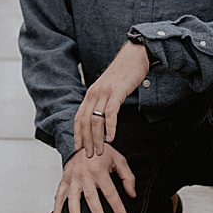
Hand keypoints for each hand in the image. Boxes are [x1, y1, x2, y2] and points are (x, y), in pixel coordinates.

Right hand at [52, 144, 135, 212]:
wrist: (84, 142)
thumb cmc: (102, 153)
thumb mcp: (119, 160)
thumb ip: (127, 177)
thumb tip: (132, 194)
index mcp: (99, 169)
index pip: (110, 191)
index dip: (117, 205)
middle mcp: (85, 174)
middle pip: (91, 195)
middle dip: (96, 210)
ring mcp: (73, 178)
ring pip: (73, 196)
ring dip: (74, 211)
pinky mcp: (65, 180)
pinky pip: (59, 194)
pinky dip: (56, 208)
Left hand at [73, 41, 148, 156]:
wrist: (134, 56)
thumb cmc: (123, 74)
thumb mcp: (108, 89)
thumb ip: (101, 102)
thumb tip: (100, 119)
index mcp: (90, 94)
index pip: (78, 117)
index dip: (77, 134)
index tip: (78, 148)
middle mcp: (94, 93)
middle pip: (84, 121)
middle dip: (86, 141)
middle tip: (89, 156)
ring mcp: (105, 93)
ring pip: (96, 120)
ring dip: (97, 139)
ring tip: (100, 151)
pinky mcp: (117, 92)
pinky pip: (110, 113)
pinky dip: (110, 128)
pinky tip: (111, 138)